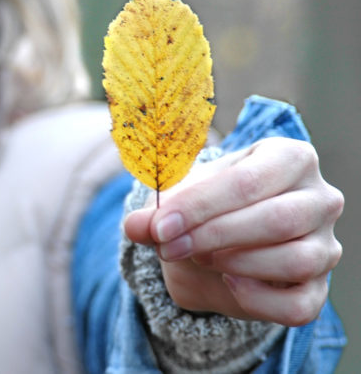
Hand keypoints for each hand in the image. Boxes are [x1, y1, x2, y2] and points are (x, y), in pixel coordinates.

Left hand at [123, 137, 343, 326]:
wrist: (215, 244)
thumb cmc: (205, 207)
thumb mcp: (179, 199)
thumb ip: (157, 211)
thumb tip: (135, 225)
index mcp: (288, 158)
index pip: (248, 181)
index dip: (200, 207)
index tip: (159, 227)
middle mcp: (319, 198)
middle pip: (277, 219)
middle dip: (212, 236)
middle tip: (168, 246)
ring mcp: (325, 244)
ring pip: (296, 260)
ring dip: (236, 264)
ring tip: (199, 257)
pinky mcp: (319, 287)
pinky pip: (299, 305)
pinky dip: (259, 300)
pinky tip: (229, 283)